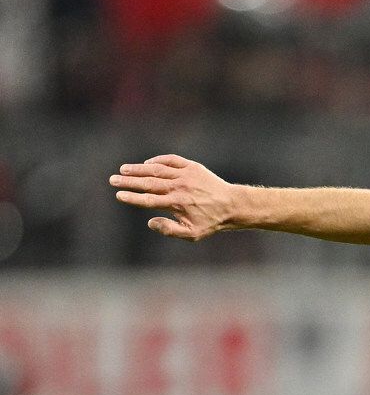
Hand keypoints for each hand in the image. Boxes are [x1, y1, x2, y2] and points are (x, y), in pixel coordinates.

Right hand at [108, 155, 244, 240]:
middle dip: (128, 181)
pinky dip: (157, 160)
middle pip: (148, 183)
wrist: (232, 205)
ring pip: (156, 169)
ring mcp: (185, 175)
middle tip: (113, 180)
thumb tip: (149, 222)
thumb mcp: (192, 233)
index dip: (132, 197)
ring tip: (124, 169)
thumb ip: (170, 229)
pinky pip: (171, 160)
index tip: (119, 195)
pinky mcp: (192, 166)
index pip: (148, 200)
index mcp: (177, 204)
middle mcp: (179, 187)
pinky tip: (146, 163)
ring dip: (138, 169)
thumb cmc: (211, 221)